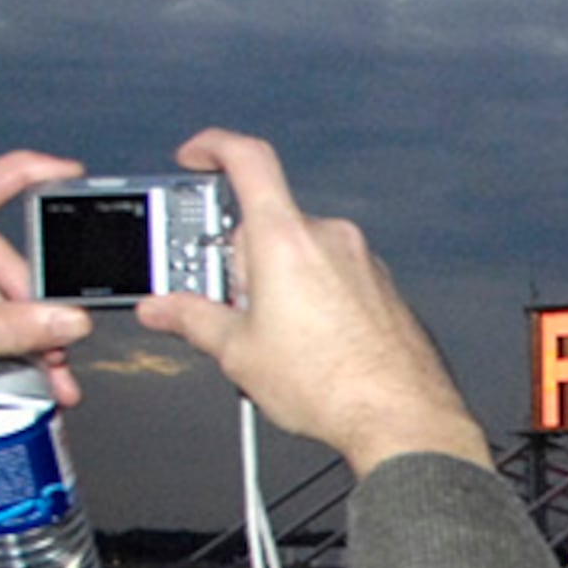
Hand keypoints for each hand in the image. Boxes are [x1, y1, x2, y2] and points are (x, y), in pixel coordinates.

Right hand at [132, 129, 491, 473]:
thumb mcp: (239, 353)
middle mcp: (330, 239)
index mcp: (286, 239)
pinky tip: (310, 344)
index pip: (247, 159)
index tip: (195, 157)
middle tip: (228, 307)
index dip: (214, 147)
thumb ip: (193, 319)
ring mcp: (363, 262)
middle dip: (239, 261)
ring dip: (277, 283)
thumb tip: (164, 309)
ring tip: (274, 340)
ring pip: (302, 254)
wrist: (404, 420)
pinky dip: (313, 296)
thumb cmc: (333, 387)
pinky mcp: (384, 288)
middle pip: (267, 224)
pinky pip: (334, 276)